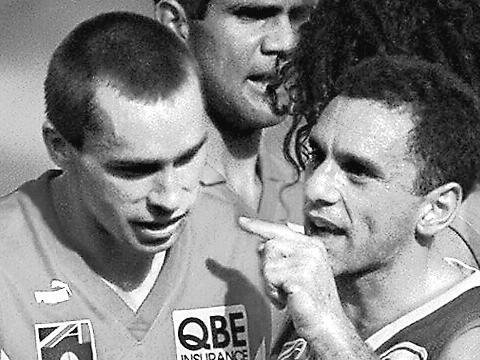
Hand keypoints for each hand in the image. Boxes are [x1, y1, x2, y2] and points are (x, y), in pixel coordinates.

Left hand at [239, 217, 344, 340]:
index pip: (281, 229)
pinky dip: (272, 293)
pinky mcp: (300, 277)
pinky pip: (270, 278)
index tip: (241, 221)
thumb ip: (283, 255)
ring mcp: (308, 262)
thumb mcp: (298, 271)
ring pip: (267, 263)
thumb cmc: (310, 300)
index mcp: (313, 245)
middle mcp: (312, 249)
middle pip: (270, 246)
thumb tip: (261, 244)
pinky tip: (287, 300)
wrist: (327, 325)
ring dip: (270, 283)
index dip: (259, 225)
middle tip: (282, 286)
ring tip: (286, 293)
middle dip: (268, 268)